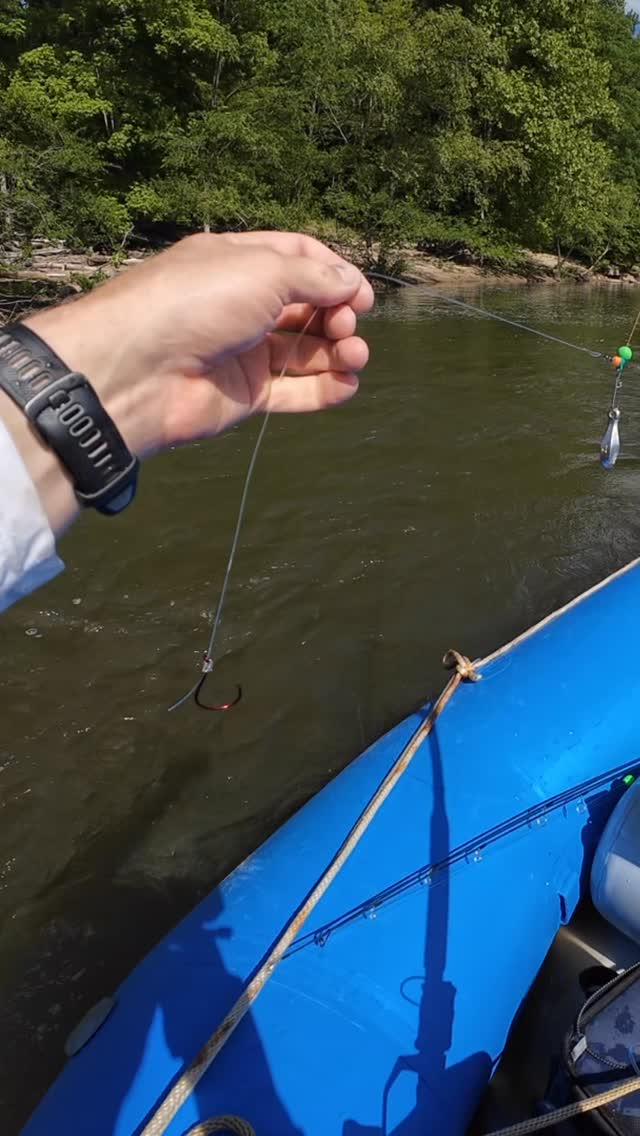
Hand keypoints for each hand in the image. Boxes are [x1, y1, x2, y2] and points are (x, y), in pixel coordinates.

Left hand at [25, 231, 373, 457]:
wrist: (139, 370)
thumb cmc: (197, 303)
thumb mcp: (262, 271)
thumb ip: (313, 278)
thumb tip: (349, 283)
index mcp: (237, 262)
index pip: (297, 259)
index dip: (333, 273)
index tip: (358, 294)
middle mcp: (240, 304)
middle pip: (305, 306)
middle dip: (335, 314)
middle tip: (346, 326)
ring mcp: (242, 352)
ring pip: (302, 351)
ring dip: (338, 352)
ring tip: (356, 356)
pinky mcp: (244, 394)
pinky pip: (292, 391)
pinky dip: (323, 389)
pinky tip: (348, 384)